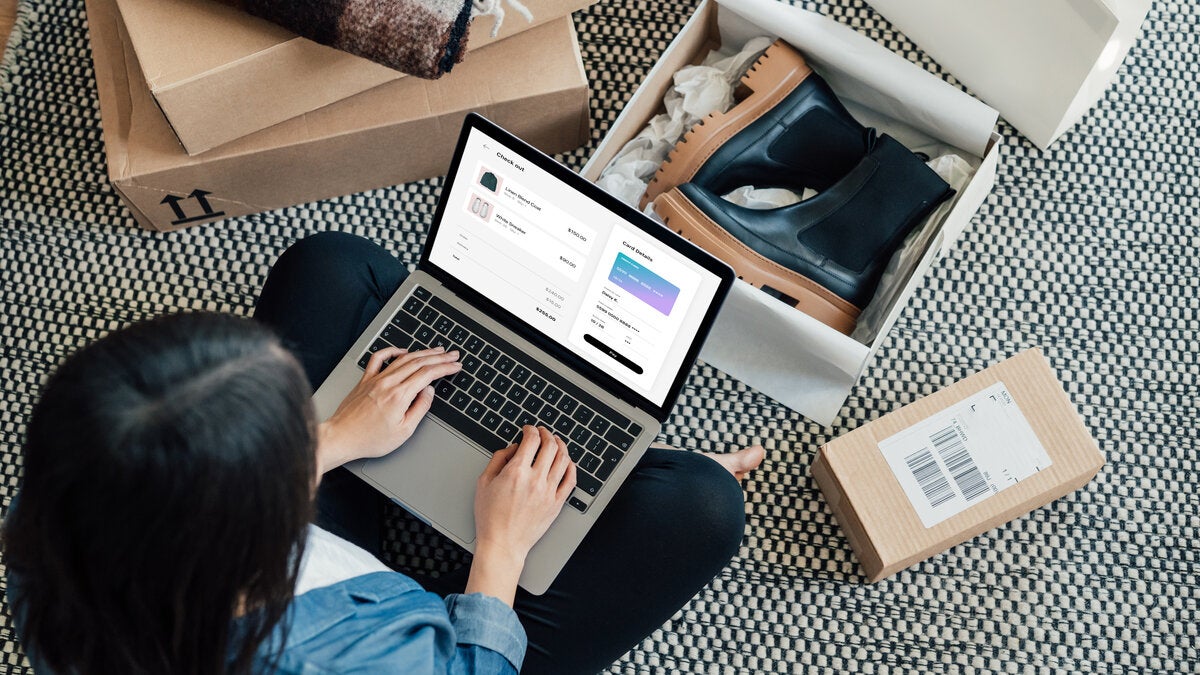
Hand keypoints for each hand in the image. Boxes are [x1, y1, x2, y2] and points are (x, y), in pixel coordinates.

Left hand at [317, 346, 461, 472]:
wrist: (342, 437)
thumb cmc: (370, 438)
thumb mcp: (403, 431)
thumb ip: (420, 408)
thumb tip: (429, 392)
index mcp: (399, 396)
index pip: (428, 374)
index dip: (445, 368)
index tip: (455, 366)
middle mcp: (388, 383)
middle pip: (419, 362)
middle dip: (439, 357)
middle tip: (452, 355)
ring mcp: (376, 379)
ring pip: (403, 358)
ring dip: (422, 352)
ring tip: (436, 350)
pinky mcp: (365, 380)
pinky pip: (379, 358)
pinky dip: (392, 351)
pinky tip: (402, 350)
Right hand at [465, 426, 575, 604]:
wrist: (503, 544)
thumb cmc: (490, 517)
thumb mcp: (484, 483)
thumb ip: (498, 460)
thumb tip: (512, 448)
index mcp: (516, 472)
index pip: (531, 440)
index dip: (531, 430)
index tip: (528, 429)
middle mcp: (536, 479)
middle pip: (550, 446)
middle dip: (546, 434)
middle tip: (543, 432)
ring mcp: (549, 491)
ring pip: (563, 459)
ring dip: (561, 446)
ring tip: (557, 442)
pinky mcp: (557, 503)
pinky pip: (571, 480)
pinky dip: (571, 467)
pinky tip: (568, 462)